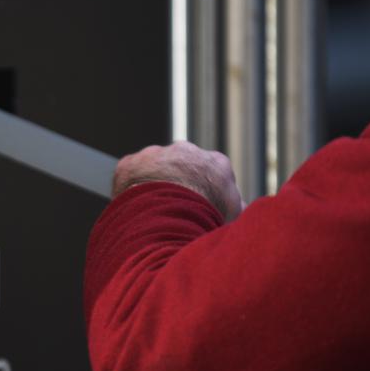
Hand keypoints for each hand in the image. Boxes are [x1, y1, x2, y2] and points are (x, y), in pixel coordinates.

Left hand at [112, 141, 244, 221]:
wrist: (167, 218)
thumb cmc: (203, 219)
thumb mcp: (232, 216)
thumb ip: (235, 205)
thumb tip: (239, 205)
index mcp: (216, 164)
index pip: (211, 172)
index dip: (204, 190)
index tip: (198, 205)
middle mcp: (186, 151)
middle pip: (181, 165)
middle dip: (178, 182)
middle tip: (173, 207)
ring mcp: (156, 155)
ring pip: (153, 167)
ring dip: (152, 183)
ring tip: (152, 210)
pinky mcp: (130, 163)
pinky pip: (130, 173)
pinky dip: (130, 187)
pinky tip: (134, 206)